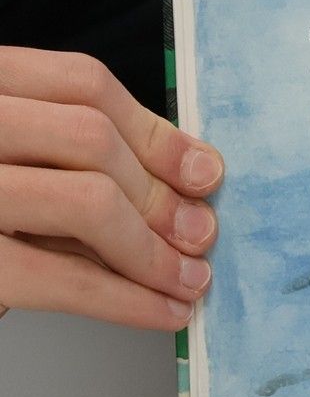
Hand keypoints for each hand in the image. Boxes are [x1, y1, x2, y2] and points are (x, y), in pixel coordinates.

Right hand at [0, 48, 223, 329]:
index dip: (156, 132)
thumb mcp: (9, 161)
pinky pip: (56, 276)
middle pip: (91, 138)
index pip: (82, 83)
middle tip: (200, 234)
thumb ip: (72, 160)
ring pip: (85, 198)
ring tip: (188, 279)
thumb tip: (187, 181)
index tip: (203, 172)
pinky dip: (125, 300)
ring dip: (152, 250)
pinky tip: (161, 312)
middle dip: (159, 194)